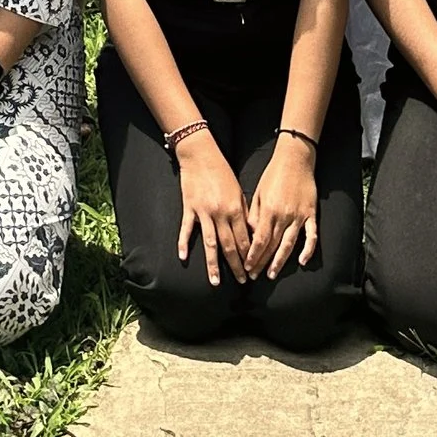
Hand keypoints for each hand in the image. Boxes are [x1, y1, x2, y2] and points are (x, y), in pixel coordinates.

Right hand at [173, 130, 252, 285]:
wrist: (200, 153)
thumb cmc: (222, 171)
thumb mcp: (239, 190)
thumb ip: (244, 213)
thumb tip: (250, 234)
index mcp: (236, 209)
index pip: (245, 240)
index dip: (250, 257)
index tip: (253, 271)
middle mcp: (221, 213)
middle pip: (230, 246)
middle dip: (237, 266)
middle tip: (242, 282)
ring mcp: (204, 212)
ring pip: (210, 244)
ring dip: (213, 265)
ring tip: (215, 282)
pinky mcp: (190, 207)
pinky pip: (187, 229)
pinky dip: (184, 243)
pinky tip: (183, 257)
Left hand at [243, 131, 321, 279]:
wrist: (295, 158)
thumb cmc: (273, 174)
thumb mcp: (258, 191)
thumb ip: (254, 213)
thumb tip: (250, 234)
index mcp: (268, 209)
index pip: (259, 239)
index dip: (253, 255)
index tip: (247, 266)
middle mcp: (283, 215)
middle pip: (272, 245)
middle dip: (262, 262)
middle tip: (255, 276)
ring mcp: (298, 216)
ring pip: (289, 244)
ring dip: (280, 261)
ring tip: (272, 274)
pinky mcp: (311, 214)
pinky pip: (311, 235)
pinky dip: (308, 249)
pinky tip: (303, 261)